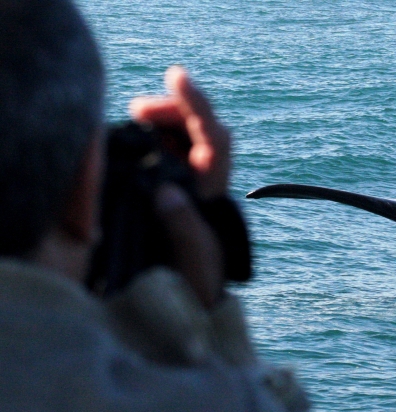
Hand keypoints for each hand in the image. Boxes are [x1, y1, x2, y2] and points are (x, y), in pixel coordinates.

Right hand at [129, 66, 230, 306]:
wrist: (191, 304)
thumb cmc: (199, 286)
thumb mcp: (196, 263)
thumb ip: (186, 230)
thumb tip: (168, 192)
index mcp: (215, 192)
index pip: (215, 137)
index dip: (198, 105)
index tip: (178, 76)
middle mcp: (206, 181)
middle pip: (201, 128)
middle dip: (174, 110)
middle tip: (137, 109)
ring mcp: (190, 183)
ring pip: (185, 136)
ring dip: (162, 121)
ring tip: (135, 117)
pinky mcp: (172, 188)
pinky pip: (168, 151)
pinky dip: (152, 138)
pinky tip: (134, 140)